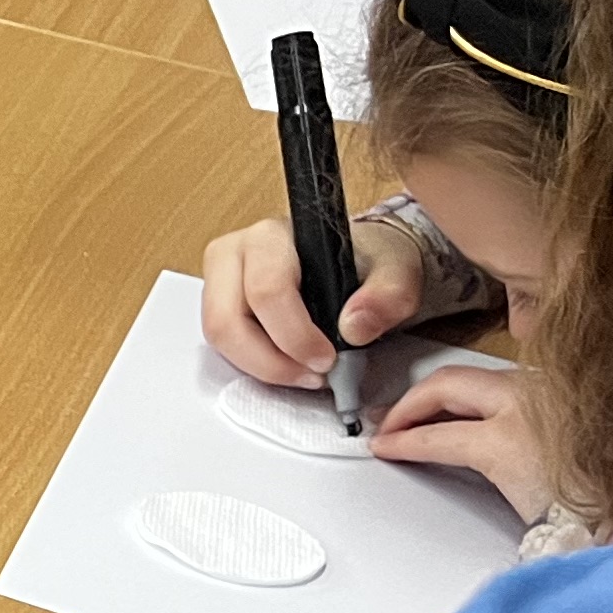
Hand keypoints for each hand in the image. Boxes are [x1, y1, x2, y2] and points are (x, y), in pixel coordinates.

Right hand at [201, 212, 424, 384]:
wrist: (357, 260)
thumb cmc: (368, 260)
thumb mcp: (396, 271)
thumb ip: (387, 296)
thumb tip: (354, 327)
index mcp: (270, 236)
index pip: (266, 290)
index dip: (293, 335)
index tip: (326, 360)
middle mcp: (233, 253)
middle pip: (226, 321)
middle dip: (270, 361)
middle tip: (311, 375)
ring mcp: (218, 280)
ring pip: (219, 337)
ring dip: (261, 366)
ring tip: (303, 373)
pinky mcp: (217, 305)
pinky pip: (222, 345)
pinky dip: (254, 363)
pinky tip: (288, 364)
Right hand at [371, 362, 551, 521]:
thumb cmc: (585, 511)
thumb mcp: (513, 501)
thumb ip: (471, 472)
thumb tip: (433, 456)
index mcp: (510, 436)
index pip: (437, 435)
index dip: (401, 442)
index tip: (385, 447)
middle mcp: (531, 400)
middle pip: (448, 384)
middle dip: (410, 404)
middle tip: (389, 424)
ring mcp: (549, 390)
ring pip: (475, 375)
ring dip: (441, 394)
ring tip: (420, 413)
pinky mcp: (565, 391)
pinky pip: (503, 380)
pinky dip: (474, 393)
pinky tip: (464, 409)